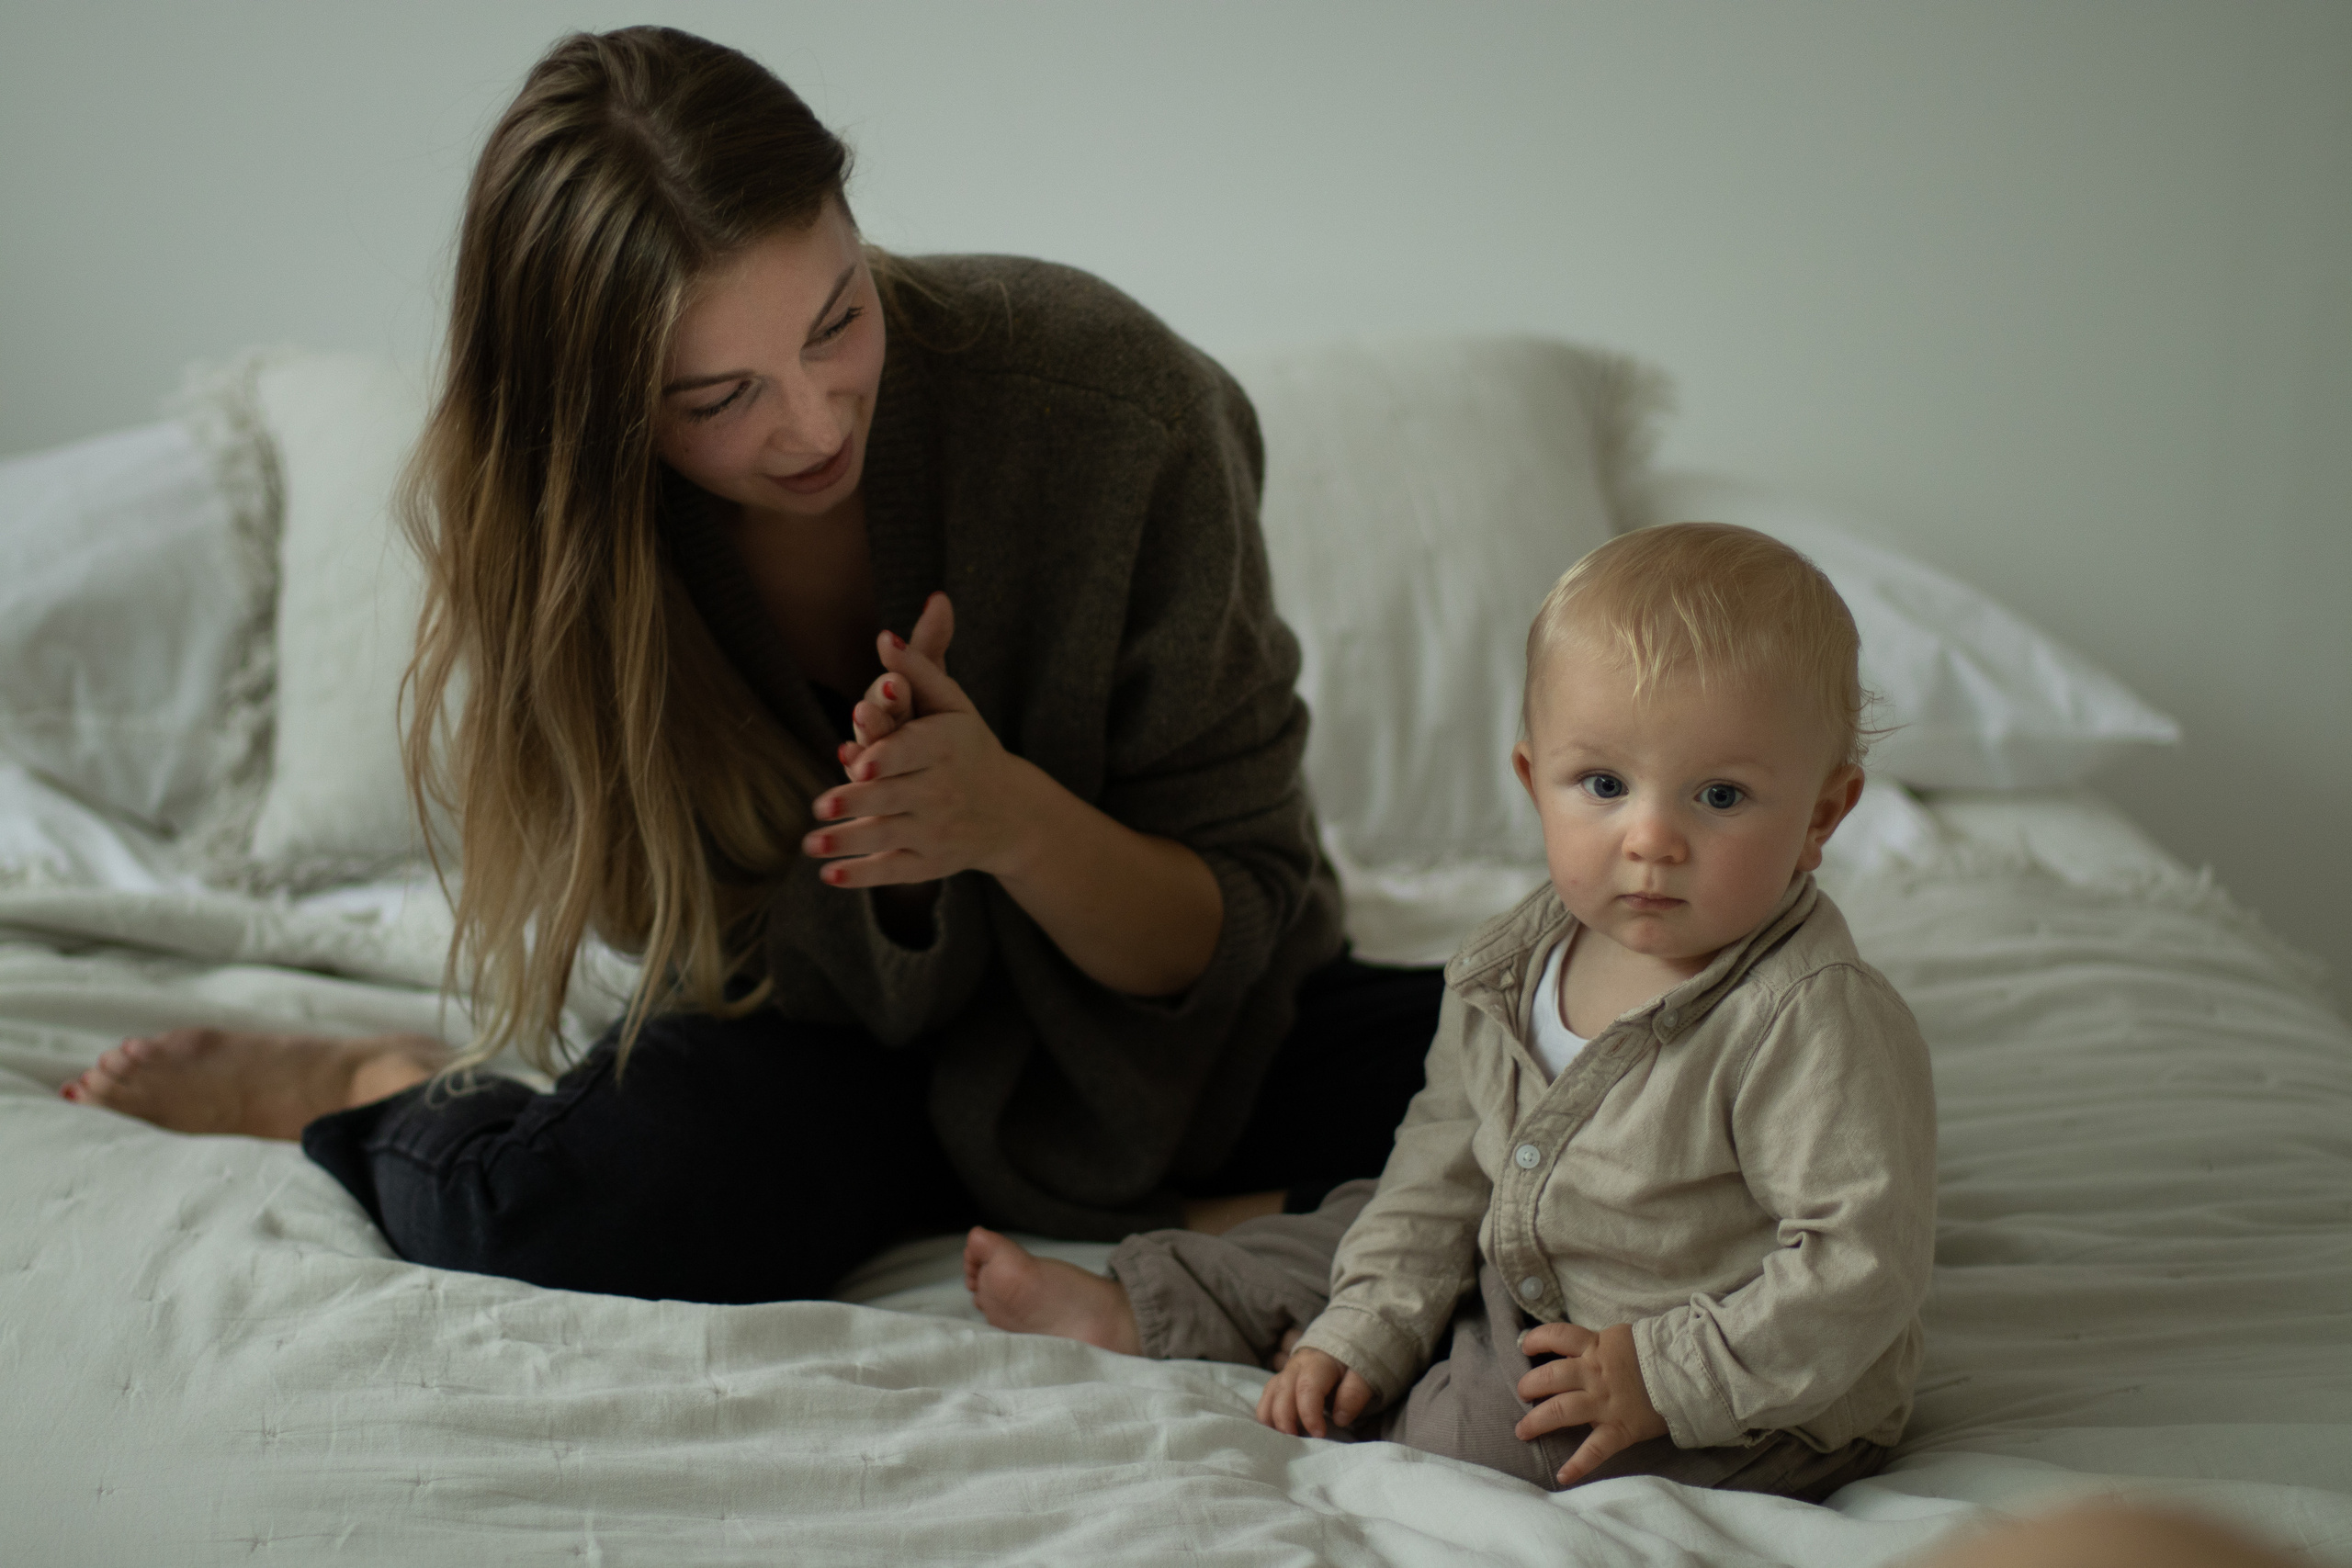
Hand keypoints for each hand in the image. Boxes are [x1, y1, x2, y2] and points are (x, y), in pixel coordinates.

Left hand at [803, 592, 1041, 887]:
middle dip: (859, 802)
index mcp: (944, 747)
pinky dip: (863, 876)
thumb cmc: (969, 747)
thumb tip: (883, 636)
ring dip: (849, 841)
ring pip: (888, 837)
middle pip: (895, 796)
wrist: (1013, 813)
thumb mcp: (954, 705)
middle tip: (822, 806)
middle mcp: (942, 791)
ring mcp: (936, 831)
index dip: (887, 756)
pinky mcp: (930, 864)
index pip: (912, 750)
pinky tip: (830, 876)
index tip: (860, 761)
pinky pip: (894, 871)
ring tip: (811, 843)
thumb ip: (918, 670)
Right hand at [1256, 1345, 1373, 1438]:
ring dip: (1273, 1421)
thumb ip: (1354, 1394)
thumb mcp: (1362, 1376)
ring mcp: (1283, 1376)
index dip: (1310, 1414)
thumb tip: (1339, 1418)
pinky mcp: (1278, 1386)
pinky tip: (1277, 1435)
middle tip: (1296, 1443)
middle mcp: (1295, 1367)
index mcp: (1317, 1363)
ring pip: (1269, 1396)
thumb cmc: (1350, 1369)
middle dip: (1285, 1420)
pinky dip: (1268, 1419)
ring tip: (1285, 1442)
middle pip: (1282, 1392)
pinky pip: (1266, 1401)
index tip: (1319, 1435)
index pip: (1307, 1388)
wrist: (1339, 1353)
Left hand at [1514, 1321, 1668, 1485]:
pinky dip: (1578, 1465)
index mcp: (1596, 1347)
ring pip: (1560, 1409)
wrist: (1689, 1372)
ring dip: (1537, 1421)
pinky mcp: (1619, 1428)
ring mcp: (1605, 1402)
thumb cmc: (1658, 1353)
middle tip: (1522, 1393)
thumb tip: (1581, 1346)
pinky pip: (1595, 1449)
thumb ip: (1601, 1344)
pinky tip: (1563, 1476)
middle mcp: (1594, 1374)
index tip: (1524, 1346)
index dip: (1537, 1339)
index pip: (1558, 1335)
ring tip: (1522, 1430)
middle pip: (1550, 1377)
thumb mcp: (1625, 1338)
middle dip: (1530, 1385)